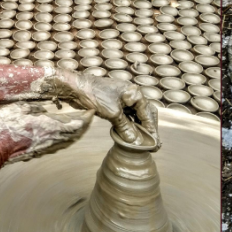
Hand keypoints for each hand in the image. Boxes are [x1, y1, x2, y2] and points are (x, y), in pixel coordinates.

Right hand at [0, 103, 93, 164]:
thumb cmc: (5, 126)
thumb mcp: (20, 108)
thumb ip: (37, 105)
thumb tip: (48, 100)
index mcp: (50, 126)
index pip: (77, 123)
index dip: (87, 117)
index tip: (91, 110)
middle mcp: (53, 139)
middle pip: (76, 134)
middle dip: (84, 125)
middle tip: (89, 117)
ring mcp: (47, 148)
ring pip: (69, 141)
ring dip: (77, 133)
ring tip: (80, 124)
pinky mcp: (41, 152)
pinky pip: (60, 145)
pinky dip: (67, 138)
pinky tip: (64, 134)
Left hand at [40, 68, 159, 147]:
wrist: (77, 87)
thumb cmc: (95, 95)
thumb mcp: (113, 114)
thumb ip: (125, 127)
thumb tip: (134, 140)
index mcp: (135, 93)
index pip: (148, 114)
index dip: (151, 129)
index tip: (154, 142)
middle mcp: (132, 95)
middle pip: (145, 114)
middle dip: (148, 129)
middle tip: (152, 144)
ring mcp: (124, 99)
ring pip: (136, 116)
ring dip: (140, 128)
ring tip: (143, 142)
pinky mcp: (116, 104)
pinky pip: (127, 116)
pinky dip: (130, 126)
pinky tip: (132, 136)